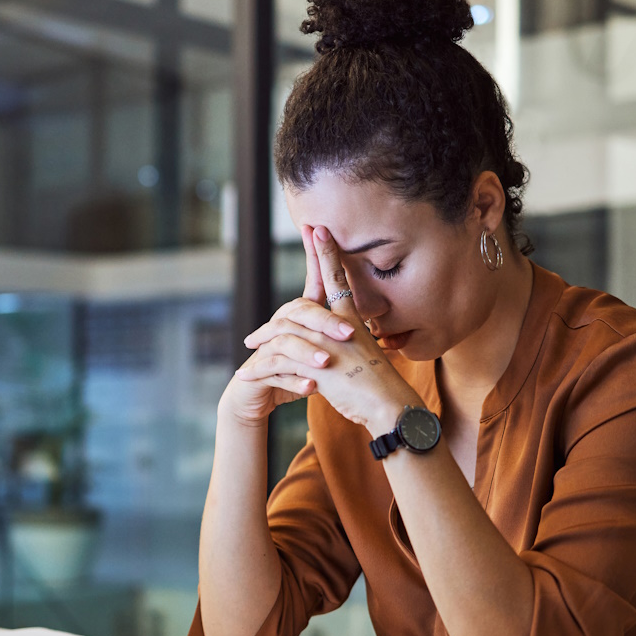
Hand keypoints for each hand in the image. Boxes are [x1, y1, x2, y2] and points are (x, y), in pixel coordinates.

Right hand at [220, 291, 355, 425]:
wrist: (257, 398)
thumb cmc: (291, 373)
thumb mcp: (312, 354)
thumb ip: (329, 339)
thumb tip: (358, 326)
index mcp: (293, 320)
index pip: (310, 296)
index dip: (322, 279)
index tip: (340, 274)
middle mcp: (277, 330)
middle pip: (299, 314)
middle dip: (324, 322)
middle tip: (348, 333)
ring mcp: (264, 351)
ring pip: (285, 344)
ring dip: (307, 352)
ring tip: (327, 361)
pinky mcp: (255, 374)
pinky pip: (275, 375)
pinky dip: (294, 382)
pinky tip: (311, 387)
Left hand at [231, 225, 420, 435]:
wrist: (390, 406)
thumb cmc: (381, 386)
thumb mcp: (365, 357)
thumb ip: (349, 346)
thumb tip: (340, 344)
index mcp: (351, 321)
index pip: (337, 279)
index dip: (327, 253)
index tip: (317, 229)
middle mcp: (339, 327)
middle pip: (302, 302)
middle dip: (280, 305)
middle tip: (269, 303)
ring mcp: (326, 345)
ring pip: (282, 334)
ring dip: (262, 340)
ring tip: (249, 346)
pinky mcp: (316, 368)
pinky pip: (276, 365)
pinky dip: (258, 372)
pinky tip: (244, 377)